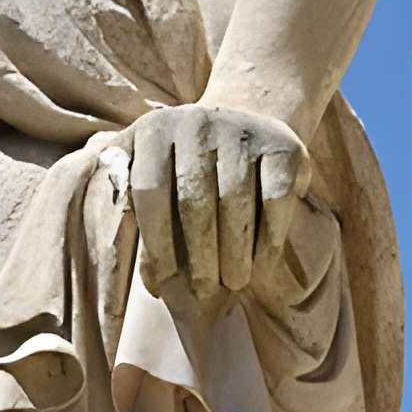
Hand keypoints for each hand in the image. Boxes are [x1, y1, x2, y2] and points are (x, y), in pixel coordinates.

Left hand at [108, 103, 311, 307]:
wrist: (244, 123)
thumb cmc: (182, 166)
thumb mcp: (145, 171)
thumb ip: (128, 206)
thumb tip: (137, 269)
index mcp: (153, 130)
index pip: (149, 191)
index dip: (155, 242)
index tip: (162, 282)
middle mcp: (196, 122)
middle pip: (195, 201)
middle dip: (199, 254)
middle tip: (203, 290)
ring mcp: (241, 130)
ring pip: (236, 202)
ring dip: (235, 252)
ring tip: (233, 283)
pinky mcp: (283, 144)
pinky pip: (274, 198)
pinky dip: (268, 237)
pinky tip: (261, 263)